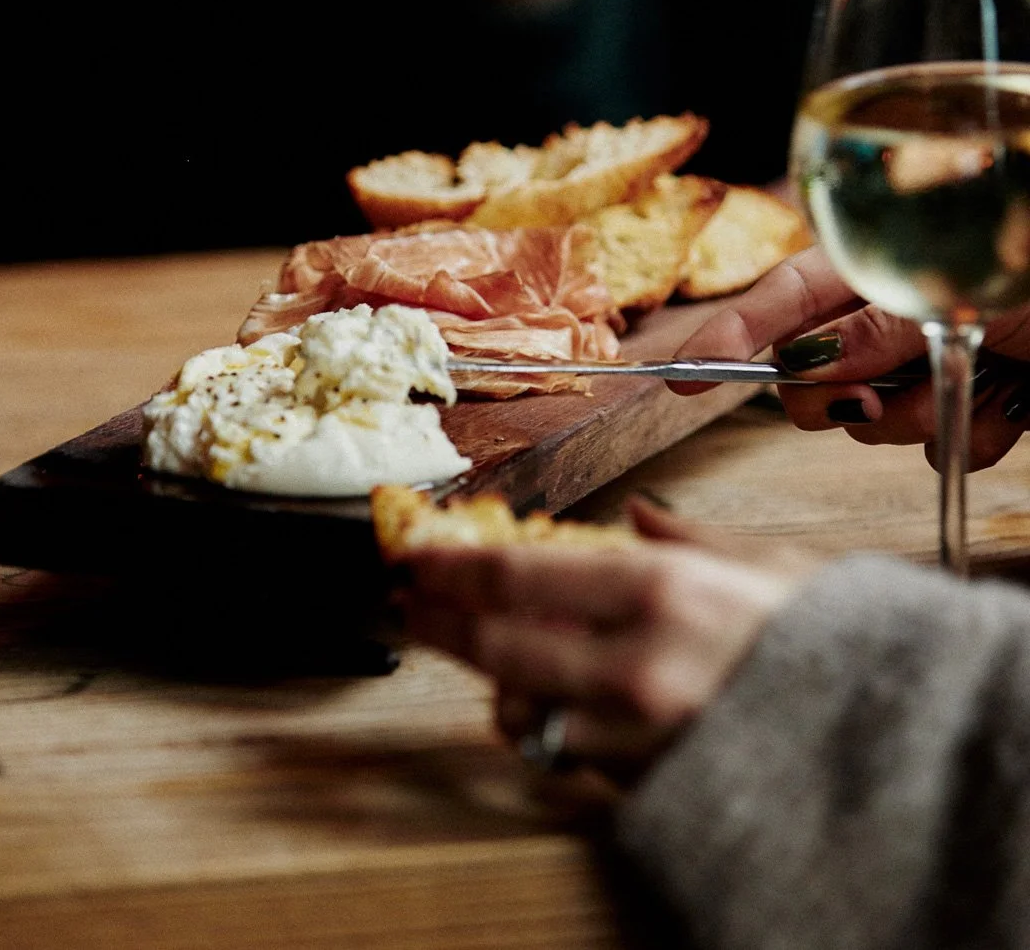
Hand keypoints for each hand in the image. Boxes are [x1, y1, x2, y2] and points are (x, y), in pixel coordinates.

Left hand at [401, 499, 813, 784]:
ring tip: (480, 653)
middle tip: (412, 600)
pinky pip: (567, 755)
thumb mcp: (764, 564)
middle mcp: (634, 666)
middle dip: (441, 620)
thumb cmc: (834, 644)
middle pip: (497, 644)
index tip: (416, 555)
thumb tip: (641, 519)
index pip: (518, 575)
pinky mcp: (644, 786)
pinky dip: (545, 725)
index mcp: (659, 592)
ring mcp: (635, 736)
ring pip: (520, 711)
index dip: (452, 566)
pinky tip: (543, 701)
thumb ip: (687, 539)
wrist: (893, 739)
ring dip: (490, 681)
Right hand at [670, 246, 1029, 469]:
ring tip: (995, 375)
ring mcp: (934, 358)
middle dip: (844, 395)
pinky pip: (941, 447)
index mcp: (878, 257)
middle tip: (877, 394)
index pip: (783, 296)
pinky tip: (1019, 402)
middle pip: (813, 374)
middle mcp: (895, 310)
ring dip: (928, 412)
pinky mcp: (976, 403)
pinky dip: (977, 434)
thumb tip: (803, 360)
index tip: (679, 377)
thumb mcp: (961, 279)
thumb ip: (878, 321)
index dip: (729, 335)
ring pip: (878, 420)